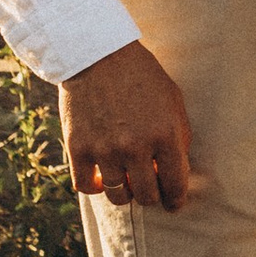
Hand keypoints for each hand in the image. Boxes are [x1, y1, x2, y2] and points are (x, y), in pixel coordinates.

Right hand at [59, 39, 195, 207]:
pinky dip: (95, 186)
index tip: (172, 203)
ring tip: (125, 180)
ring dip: (124, 193)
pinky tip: (101, 176)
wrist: (98, 53)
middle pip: (146, 196)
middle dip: (151, 195)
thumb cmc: (141, 76)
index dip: (175, 200)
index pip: (175, 187)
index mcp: (165, 135)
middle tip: (148, 187)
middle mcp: (136, 147)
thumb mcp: (172, 101)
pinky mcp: (78, 148)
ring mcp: (105, 149)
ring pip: (117, 197)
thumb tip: (176, 173)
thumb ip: (178, 138)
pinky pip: (86, 186)